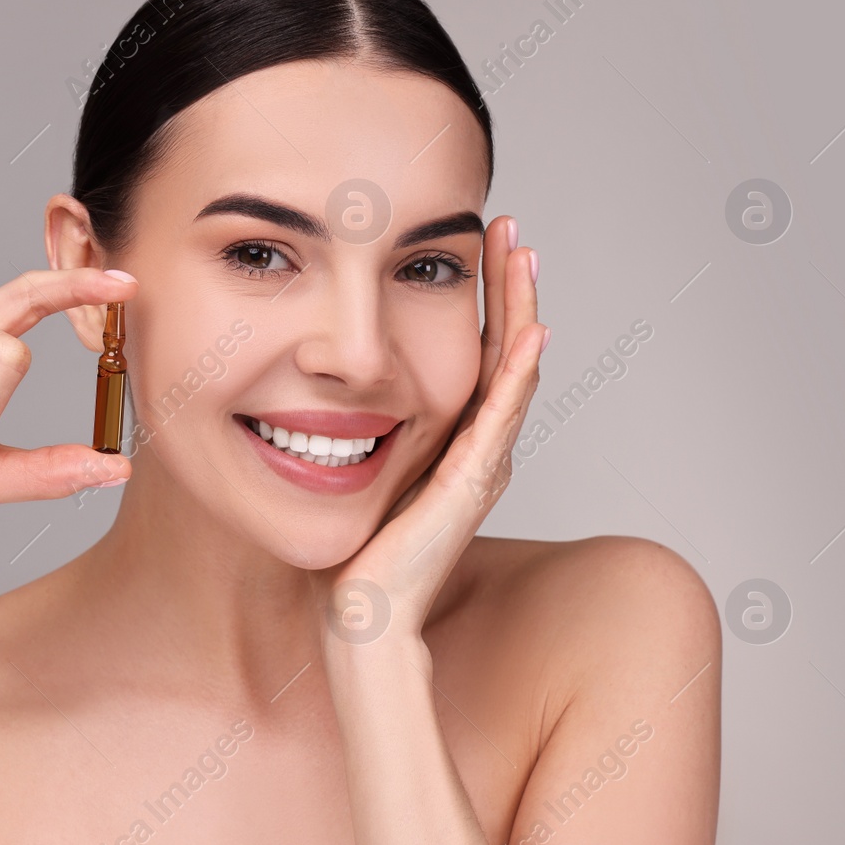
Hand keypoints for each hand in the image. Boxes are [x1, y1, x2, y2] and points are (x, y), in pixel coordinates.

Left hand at [318, 216, 545, 646]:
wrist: (361, 616)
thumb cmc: (350, 556)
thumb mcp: (357, 472)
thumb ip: (358, 432)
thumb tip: (316, 388)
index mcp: (454, 442)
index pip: (479, 353)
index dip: (484, 298)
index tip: (479, 244)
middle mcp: (478, 448)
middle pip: (506, 349)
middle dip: (509, 286)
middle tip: (511, 227)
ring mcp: (481, 464)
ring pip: (513, 371)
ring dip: (521, 309)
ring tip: (524, 253)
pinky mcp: (471, 482)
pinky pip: (500, 417)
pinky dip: (517, 372)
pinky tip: (529, 331)